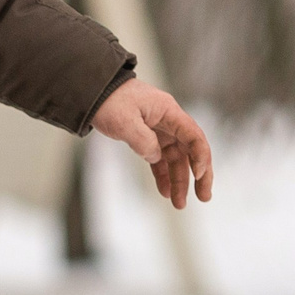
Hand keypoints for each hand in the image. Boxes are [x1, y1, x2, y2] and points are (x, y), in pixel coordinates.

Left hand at [91, 77, 213, 207]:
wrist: (91, 91)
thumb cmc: (109, 101)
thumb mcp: (125, 122)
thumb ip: (144, 142)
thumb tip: (156, 158)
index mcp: (169, 112)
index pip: (194, 136)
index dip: (200, 157)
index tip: (200, 175)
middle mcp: (168, 121)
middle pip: (190, 151)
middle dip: (199, 176)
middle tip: (203, 197)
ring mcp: (158, 130)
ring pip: (174, 159)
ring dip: (178, 180)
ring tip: (179, 204)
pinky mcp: (146, 137)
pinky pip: (158, 159)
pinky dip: (162, 174)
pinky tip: (166, 191)